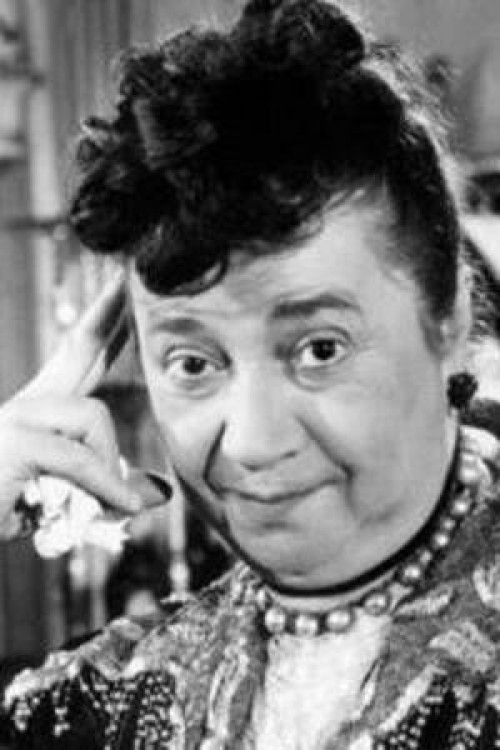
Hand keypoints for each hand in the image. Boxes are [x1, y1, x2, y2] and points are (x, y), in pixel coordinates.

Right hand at [0, 270, 142, 540]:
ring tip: (107, 501)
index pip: (81, 356)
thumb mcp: (72, 499)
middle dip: (109, 311)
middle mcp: (28, 404)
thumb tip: (160, 491)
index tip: (123, 290)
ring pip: (94, 416)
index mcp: (42, 411)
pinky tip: (119, 505)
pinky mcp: (15, 437)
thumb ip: (112, 484)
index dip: (105, 323)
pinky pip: (80, 456)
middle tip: (129, 274)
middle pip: (80, 346)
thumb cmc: (12, 512)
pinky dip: (104, 484)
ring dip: (108, 464)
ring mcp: (17, 415)